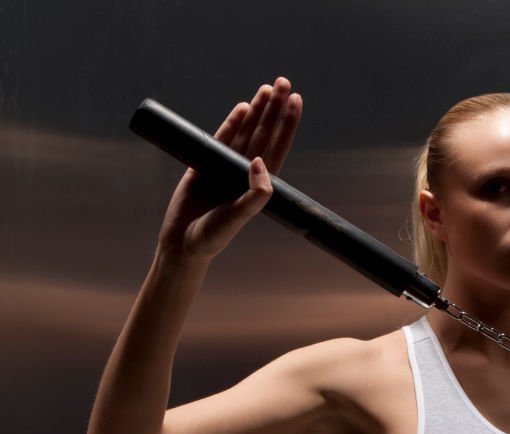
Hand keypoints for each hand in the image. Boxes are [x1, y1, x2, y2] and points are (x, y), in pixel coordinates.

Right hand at [157, 76, 302, 260]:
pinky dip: (232, 123)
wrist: (182, 243)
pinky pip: (222, 138)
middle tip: (284, 83)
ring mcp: (226, 166)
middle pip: (265, 133)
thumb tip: (261, 162)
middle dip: (275, 109)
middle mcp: (246, 172)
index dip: (287, 124)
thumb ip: (254, 195)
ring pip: (246, 132)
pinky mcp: (205, 163)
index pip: (278, 147)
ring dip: (257, 110)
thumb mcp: (237, 217)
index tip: (296, 101)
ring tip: (268, 88)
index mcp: (259, 184)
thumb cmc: (213, 235)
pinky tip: (243, 107)